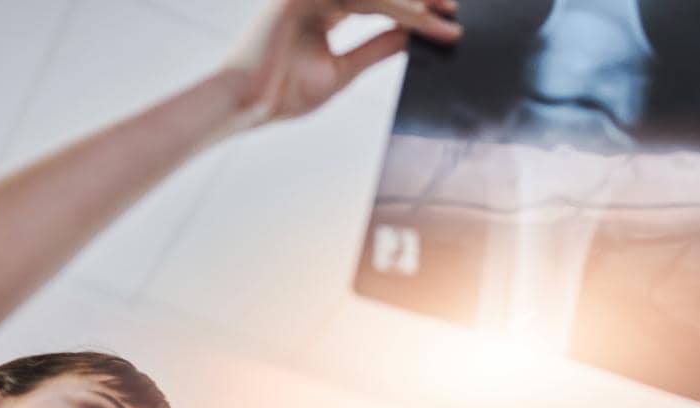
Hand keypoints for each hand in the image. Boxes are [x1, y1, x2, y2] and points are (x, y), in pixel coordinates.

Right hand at [227, 0, 461, 124]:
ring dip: (410, 4)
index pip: (377, 0)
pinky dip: (392, 8)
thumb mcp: (342, 72)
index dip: (411, 7)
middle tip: (453, 7)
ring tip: (443, 16)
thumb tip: (411, 38)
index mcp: (324, 11)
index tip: (447, 17)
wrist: (246, 105)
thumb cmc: (283, 93)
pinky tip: (417, 20)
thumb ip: (376, 50)